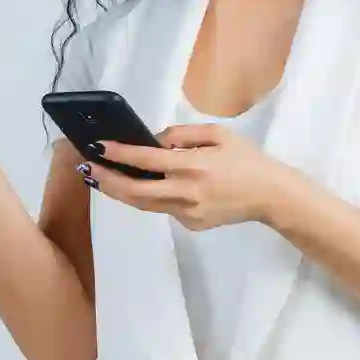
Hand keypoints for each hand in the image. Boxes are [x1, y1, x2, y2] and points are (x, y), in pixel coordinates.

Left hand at [80, 123, 290, 230]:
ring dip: (120, 191)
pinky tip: (146, 185)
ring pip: (144, 204)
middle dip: (107, 180)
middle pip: (134, 192)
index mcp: (193, 166)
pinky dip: (152, 196)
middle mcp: (186, 192)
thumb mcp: (218, 134)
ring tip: (101, 177)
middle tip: (88, 169)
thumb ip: (182, 135)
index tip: (98, 146)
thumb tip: (154, 140)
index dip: (118, 154)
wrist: (271, 196)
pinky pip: (164, 208)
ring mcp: (187, 213)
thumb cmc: (246, 160)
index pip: (146, 160)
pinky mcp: (191, 224)